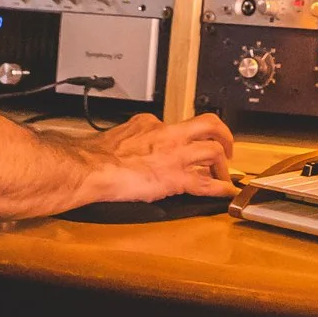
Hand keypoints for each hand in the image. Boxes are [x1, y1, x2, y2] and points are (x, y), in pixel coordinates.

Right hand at [85, 111, 236, 202]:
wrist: (92, 167)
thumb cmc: (97, 155)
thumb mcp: (118, 133)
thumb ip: (131, 135)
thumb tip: (128, 142)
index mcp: (151, 123)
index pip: (178, 124)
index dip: (186, 136)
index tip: (188, 143)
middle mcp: (169, 134)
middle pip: (208, 124)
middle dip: (223, 134)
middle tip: (226, 145)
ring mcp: (176, 155)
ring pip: (214, 151)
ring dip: (223, 164)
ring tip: (224, 174)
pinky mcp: (176, 178)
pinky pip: (206, 183)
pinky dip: (220, 188)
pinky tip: (225, 192)